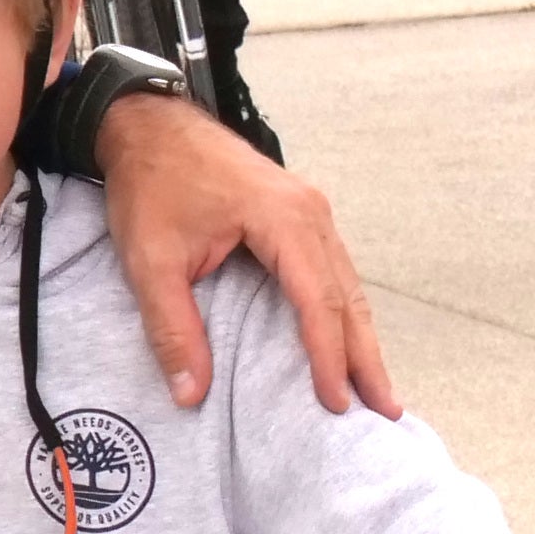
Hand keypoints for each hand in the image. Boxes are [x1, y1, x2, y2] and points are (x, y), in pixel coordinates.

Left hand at [91, 88, 396, 417]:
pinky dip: (341, 309)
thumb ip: (172, 328)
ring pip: (345, 283)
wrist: (147, 122)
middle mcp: (309, 213)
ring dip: (359, 335)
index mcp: (283, 219)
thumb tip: (190, 395)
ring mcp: (309, 209)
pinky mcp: (297, 212)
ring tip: (376, 386)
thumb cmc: (150, 184)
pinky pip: (330, 269)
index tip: (336, 404)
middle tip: (386, 410)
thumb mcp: (149, 261)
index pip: (317, 302)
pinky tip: (345, 339)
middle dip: (365, 357)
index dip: (327, 358)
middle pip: (347, 296)